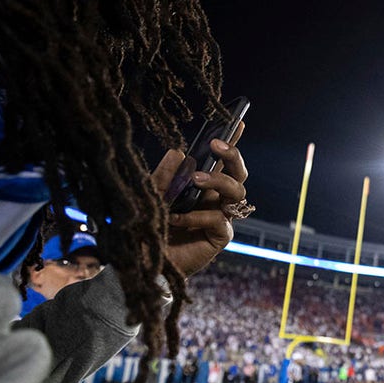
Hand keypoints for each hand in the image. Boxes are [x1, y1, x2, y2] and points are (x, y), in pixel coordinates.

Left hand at [151, 121, 248, 276]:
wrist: (144, 261)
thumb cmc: (149, 226)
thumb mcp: (151, 195)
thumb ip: (164, 176)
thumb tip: (178, 152)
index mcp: (204, 184)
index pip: (222, 160)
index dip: (233, 141)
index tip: (237, 121)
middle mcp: (217, 198)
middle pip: (238, 173)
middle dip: (232, 156)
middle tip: (217, 145)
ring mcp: (222, 216)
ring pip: (236, 192)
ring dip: (217, 181)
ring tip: (195, 180)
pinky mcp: (220, 236)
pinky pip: (218, 219)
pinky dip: (197, 216)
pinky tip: (176, 218)